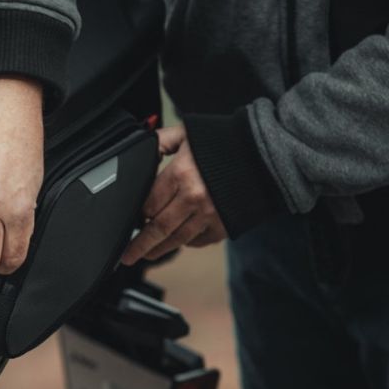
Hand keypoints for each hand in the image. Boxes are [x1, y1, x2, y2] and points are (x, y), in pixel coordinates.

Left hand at [120, 123, 225, 265]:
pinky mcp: (223, 225)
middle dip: (139, 244)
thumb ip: (161, 141)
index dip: (137, 213)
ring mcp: (209, 214)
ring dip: (159, 250)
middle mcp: (194, 197)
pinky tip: (178, 241)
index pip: (148, 203)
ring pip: (177, 239)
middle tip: (127, 255)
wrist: (261, 154)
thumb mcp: (187, 133)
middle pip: (158, 228)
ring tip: (146, 255)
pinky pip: (199, 241)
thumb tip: (142, 148)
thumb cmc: (224, 142)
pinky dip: (187, 243)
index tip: (130, 219)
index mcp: (181, 174)